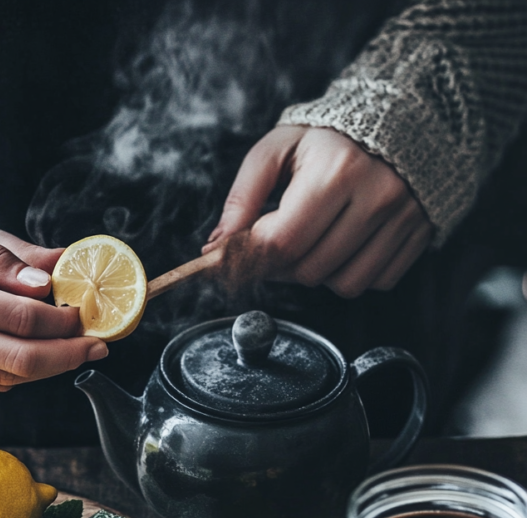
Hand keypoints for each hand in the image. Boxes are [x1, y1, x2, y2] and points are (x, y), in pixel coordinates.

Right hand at [0, 206, 106, 392]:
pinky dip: (14, 374)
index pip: (18, 320)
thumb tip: (56, 276)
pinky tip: (33, 356)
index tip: (88, 315)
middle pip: (16, 360)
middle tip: (98, 345)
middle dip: (66, 355)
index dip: (62, 323)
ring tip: (72, 348)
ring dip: (45, 367)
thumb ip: (7, 256)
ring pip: (2, 378)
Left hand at [205, 126, 431, 297]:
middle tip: (273, 244)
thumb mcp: (278, 148)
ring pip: (342, 284)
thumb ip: (242, 196)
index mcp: (336, 171)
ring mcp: (402, 219)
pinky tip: (343, 245)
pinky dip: (351, 273)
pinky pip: (374, 282)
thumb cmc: (330, 135)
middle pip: (308, 269)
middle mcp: (375, 197)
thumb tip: (217, 247)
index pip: (281, 242)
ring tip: (310, 242)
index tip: (231, 259)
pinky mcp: (418, 235)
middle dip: (280, 266)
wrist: (402, 116)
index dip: (250, 259)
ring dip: (316, 273)